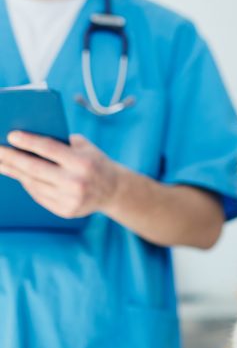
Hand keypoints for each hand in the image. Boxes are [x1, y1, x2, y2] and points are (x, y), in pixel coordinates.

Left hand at [0, 132, 122, 217]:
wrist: (114, 191)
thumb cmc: (95, 163)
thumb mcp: (85, 148)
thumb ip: (62, 142)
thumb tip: (27, 139)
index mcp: (83, 163)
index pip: (49, 149)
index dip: (29, 142)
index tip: (11, 136)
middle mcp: (76, 182)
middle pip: (35, 169)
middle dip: (11, 158)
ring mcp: (70, 199)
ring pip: (33, 183)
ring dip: (15, 172)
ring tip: (1, 163)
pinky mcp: (66, 211)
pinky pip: (39, 196)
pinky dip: (28, 185)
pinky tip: (19, 176)